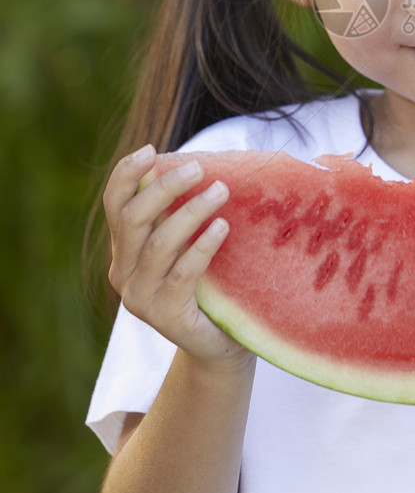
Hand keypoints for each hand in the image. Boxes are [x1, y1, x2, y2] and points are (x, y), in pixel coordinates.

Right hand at [104, 145, 247, 365]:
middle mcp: (122, 272)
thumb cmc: (207, 283)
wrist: (218, 342)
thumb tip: (203, 162)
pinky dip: (202, 246)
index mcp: (123, 249)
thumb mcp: (187, 243)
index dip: (127, 174)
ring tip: (221, 191)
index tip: (151, 150)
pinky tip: (222, 228)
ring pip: (159, 244)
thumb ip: (182, 213)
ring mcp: (140, 297)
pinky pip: (183, 273)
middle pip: (133, 219)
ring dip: (191, 212)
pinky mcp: (165, 317)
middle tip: (198, 167)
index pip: (115, 205)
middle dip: (164, 187)